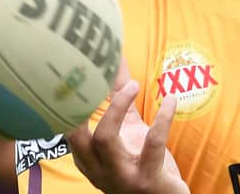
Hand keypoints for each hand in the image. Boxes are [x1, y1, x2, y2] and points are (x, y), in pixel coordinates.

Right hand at [67, 78, 187, 193]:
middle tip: (101, 74)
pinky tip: (170, 99)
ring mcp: (120, 176)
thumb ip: (120, 97)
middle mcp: (98, 168)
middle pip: (77, 135)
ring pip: (105, 139)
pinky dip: (162, 118)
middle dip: (85, 103)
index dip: (69, 101)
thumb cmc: (142, 162)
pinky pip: (152, 144)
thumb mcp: (128, 130)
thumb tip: (116, 59)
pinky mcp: (147, 179)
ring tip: (135, 84)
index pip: (69, 128)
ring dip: (119, 106)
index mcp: (89, 156)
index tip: (77, 71)